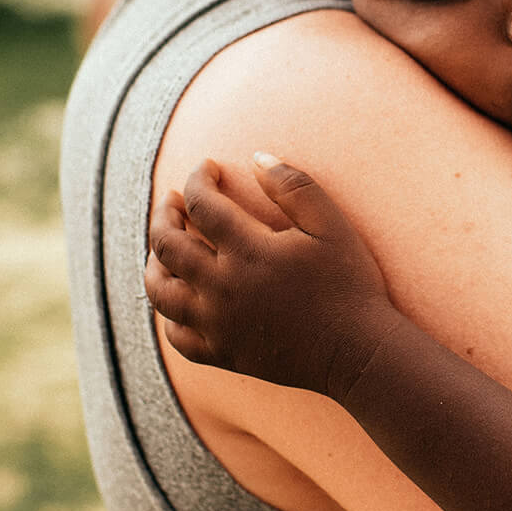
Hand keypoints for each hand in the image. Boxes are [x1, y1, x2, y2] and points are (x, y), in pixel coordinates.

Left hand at [144, 155, 394, 400]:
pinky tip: (181, 296)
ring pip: (160, 291)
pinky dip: (169, 313)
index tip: (208, 167)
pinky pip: (176, 336)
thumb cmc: (350, 282)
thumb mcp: (331, 224)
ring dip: (154, 261)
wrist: (358, 350)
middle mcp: (222, 288)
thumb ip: (294, 186)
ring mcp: (217, 325)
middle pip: (167, 244)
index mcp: (249, 251)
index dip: (198, 179)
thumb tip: (257, 156)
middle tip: (174, 200)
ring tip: (165, 245)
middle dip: (165, 214)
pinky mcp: (222, 353)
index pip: (202, 204)